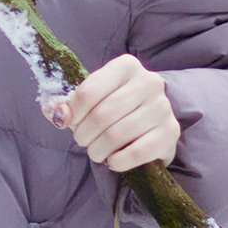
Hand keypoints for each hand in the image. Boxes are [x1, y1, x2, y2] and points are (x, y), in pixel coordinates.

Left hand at [53, 54, 180, 173]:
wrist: (150, 124)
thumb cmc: (115, 108)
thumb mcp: (92, 99)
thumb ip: (68, 104)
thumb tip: (56, 113)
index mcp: (126, 66)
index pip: (89, 91)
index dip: (72, 113)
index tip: (69, 123)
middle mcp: (149, 82)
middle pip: (102, 115)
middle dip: (84, 135)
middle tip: (82, 141)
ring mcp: (163, 107)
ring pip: (117, 135)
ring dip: (98, 150)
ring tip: (96, 152)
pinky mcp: (171, 132)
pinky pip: (137, 152)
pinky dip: (118, 161)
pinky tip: (113, 160)